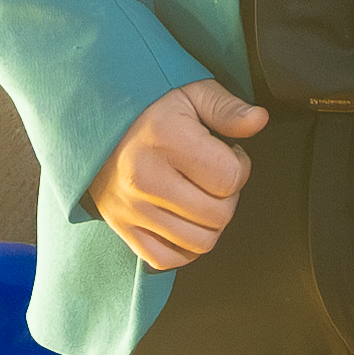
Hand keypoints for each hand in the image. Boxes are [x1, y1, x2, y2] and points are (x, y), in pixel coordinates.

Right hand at [87, 79, 267, 269]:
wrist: (94, 127)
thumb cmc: (150, 111)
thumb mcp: (191, 95)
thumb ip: (227, 108)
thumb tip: (259, 121)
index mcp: (166, 138)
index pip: (230, 178)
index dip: (240, 166)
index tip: (228, 154)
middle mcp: (145, 177)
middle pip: (219, 214)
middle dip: (228, 196)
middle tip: (214, 175)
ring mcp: (131, 208)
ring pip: (200, 242)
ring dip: (211, 223)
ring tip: (202, 196)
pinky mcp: (122, 228)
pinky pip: (167, 259)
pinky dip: (185, 248)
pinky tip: (185, 220)